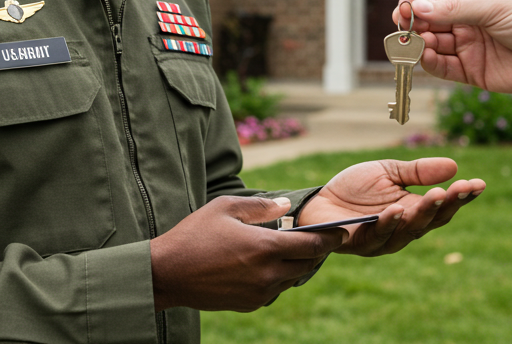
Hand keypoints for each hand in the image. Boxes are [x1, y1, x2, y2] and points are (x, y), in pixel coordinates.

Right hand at [150, 196, 343, 311]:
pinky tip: (270, 264)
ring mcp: (260, 292)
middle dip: (317, 251)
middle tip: (320, 238)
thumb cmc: (195, 235)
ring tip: (296, 249)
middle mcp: (268, 273)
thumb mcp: (226, 208)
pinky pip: (276, 289)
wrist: (168, 273)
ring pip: (293, 278)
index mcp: (265, 247)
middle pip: (308, 263)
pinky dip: (280, 276)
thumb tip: (288, 207)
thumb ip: (262, 206)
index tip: (343, 232)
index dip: (332, 238)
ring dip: (299, 264)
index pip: (313, 245)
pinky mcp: (250, 304)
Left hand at [297, 158, 484, 255]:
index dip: (461, 197)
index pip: (443, 206)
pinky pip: (378, 236)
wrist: (319, 202)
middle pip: (432, 220)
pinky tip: (397, 209)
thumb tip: (454, 166)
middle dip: (448, 204)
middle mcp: (404, 229)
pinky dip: (388, 222)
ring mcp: (384, 239)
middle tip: (461, 188)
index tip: (479, 184)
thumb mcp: (389, 172)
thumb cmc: (354, 189)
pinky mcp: (361, 244)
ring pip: (409, 229)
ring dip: (424, 212)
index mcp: (414, 211)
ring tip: (437, 194)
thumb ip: (418, 172)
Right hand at [395, 0, 511, 101]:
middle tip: (402, 32)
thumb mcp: (494, 8)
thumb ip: (454, 10)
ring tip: (412, 45)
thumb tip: (417, 7)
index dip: (413, 2)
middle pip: (427, 22)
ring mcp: (467, 47)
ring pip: (431, 46)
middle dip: (412, 26)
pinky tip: (425, 58)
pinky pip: (442, 68)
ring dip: (418, 45)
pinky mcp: (471, 72)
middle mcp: (465, 22)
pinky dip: (429, 64)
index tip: (402, 11)